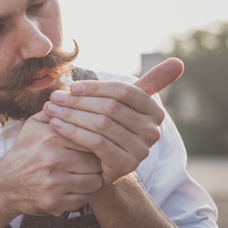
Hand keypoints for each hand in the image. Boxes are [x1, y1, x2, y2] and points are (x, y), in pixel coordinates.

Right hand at [0, 111, 102, 216]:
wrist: (5, 183)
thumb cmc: (24, 151)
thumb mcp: (33, 126)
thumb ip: (54, 111)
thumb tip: (73, 94)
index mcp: (51, 138)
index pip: (90, 136)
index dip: (96, 140)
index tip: (96, 142)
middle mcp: (54, 160)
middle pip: (96, 160)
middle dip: (98, 160)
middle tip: (95, 160)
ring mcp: (55, 183)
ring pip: (95, 181)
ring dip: (94, 178)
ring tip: (87, 173)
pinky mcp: (55, 202)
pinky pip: (85, 198)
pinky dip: (85, 193)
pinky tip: (77, 186)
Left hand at [43, 58, 183, 184]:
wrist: (99, 166)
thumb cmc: (107, 128)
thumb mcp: (122, 105)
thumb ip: (147, 83)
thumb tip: (177, 62)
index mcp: (153, 111)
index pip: (123, 92)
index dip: (95, 87)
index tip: (71, 87)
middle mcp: (152, 131)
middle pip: (110, 107)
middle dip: (78, 101)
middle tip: (54, 97)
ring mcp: (140, 150)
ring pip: (101, 124)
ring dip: (71, 114)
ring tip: (50, 109)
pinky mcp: (124, 165)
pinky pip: (95, 142)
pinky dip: (72, 131)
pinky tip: (55, 125)